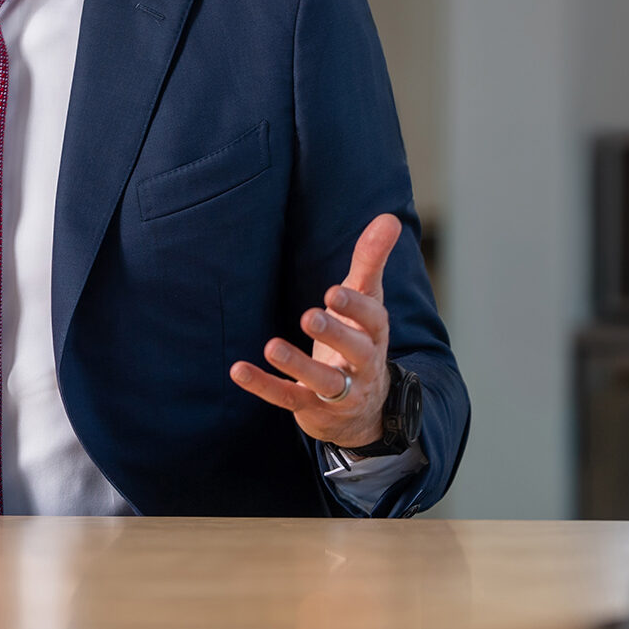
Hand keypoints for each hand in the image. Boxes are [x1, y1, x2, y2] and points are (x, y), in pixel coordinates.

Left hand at [229, 212, 401, 446]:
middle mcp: (362, 364)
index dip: (356, 307)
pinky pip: (288, 397)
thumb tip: (390, 218)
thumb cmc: (360, 338)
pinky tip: (238, 369)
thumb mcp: (367, 300)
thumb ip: (371, 261)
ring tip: (271, 346)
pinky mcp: (311, 407)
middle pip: (356, 350)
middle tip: (310, 316)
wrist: (364, 411)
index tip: (333, 292)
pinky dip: (264, 385)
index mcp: (374, 334)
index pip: (373, 319)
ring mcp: (338, 391)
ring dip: (297, 364)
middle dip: (335, 334)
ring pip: (323, 381)